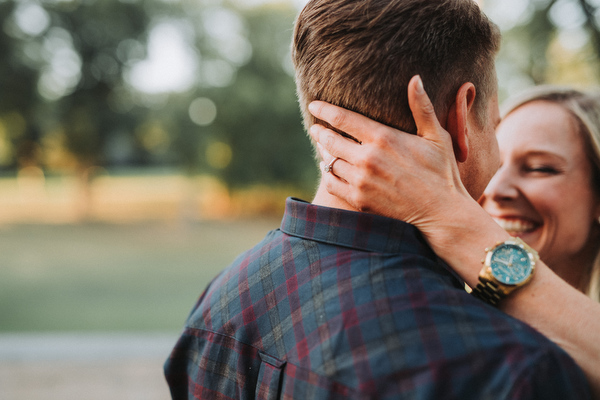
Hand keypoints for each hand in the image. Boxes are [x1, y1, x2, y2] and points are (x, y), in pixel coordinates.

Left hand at [308, 75, 471, 233]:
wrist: (441, 212)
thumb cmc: (442, 171)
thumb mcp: (436, 136)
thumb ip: (422, 107)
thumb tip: (415, 79)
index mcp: (383, 138)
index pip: (342, 118)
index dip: (324, 110)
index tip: (314, 105)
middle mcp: (367, 158)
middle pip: (330, 139)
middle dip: (320, 132)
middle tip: (315, 128)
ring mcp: (361, 181)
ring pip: (329, 162)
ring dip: (324, 153)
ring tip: (323, 147)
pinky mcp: (359, 200)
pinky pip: (332, 184)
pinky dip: (328, 175)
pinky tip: (329, 170)